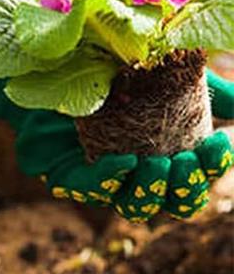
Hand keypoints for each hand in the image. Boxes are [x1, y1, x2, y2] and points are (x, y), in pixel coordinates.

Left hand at [0, 59, 233, 220]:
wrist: (55, 66)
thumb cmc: (116, 74)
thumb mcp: (168, 73)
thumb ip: (207, 88)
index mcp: (169, 156)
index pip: (200, 178)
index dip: (212, 168)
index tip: (217, 141)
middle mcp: (140, 176)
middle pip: (174, 204)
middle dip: (185, 188)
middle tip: (182, 161)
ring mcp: (106, 181)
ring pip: (135, 207)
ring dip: (151, 190)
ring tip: (156, 164)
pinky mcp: (71, 178)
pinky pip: (93, 190)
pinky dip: (111, 178)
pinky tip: (123, 161)